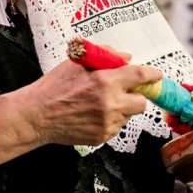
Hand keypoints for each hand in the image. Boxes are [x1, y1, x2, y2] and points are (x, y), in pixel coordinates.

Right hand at [6, 58, 163, 148]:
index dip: (152, 75)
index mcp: (105, 81)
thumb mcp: (77, 62)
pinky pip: (117, 127)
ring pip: (129, 115)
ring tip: (101, 103)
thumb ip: (105, 56)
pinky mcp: (102, 137)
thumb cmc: (54, 87)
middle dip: (135, 95)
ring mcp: (107, 123)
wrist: (36, 115)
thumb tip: (126, 57)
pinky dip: (111, 120)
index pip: (140, 76)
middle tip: (123, 91)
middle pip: (141, 102)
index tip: (156, 75)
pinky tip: (94, 114)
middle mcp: (110, 104)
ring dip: (122, 108)